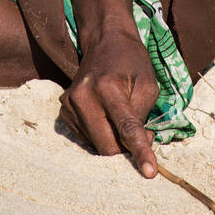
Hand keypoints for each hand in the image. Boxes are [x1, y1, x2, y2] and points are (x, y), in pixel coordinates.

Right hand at [59, 26, 159, 176]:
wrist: (105, 42)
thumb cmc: (131, 62)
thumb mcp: (148, 84)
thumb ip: (142, 116)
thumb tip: (135, 146)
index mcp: (107, 86)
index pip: (126, 127)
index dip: (140, 151)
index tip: (150, 173)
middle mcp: (83, 96)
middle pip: (106, 146)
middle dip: (126, 149)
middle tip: (142, 133)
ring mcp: (69, 104)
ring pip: (95, 146)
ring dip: (113, 141)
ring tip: (122, 118)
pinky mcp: (64, 112)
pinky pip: (86, 139)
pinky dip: (101, 135)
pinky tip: (106, 117)